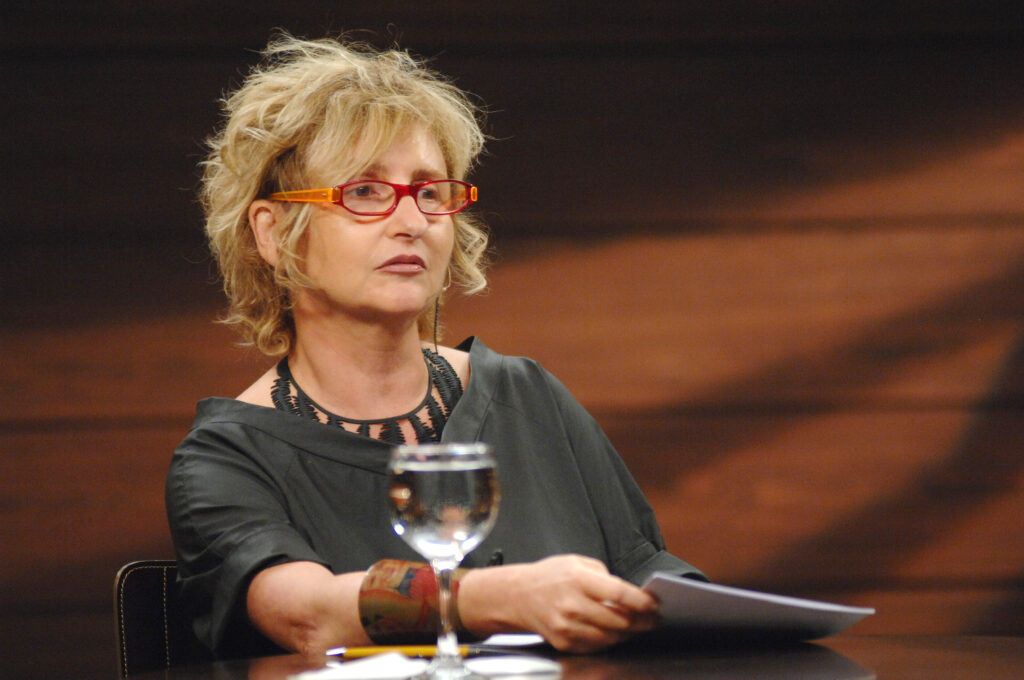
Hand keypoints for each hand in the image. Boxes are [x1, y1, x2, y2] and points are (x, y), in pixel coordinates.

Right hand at [460, 554, 659, 652]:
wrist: (517, 596)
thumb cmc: (549, 576)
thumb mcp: (576, 562)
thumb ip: (604, 575)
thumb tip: (629, 592)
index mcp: (578, 579)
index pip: (620, 594)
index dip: (643, 602)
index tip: (655, 604)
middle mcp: (572, 604)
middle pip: (620, 620)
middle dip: (642, 621)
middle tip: (652, 618)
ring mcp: (567, 626)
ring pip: (611, 636)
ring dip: (628, 632)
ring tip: (636, 625)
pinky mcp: (564, 641)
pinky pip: (596, 645)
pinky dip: (609, 640)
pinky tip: (613, 631)